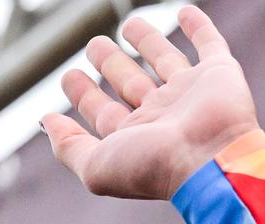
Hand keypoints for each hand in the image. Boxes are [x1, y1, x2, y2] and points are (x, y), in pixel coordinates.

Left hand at [41, 6, 258, 200]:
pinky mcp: (218, 74)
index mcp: (135, 137)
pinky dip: (198, 27)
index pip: (103, 112)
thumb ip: (69, 146)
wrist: (210, 160)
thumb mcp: (96, 165)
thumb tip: (46, 122)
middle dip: (111, 65)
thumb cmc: (153, 167)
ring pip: (164, 61)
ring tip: (127, 25)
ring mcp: (190, 94)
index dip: (84, 95)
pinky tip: (185, 12)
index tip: (70, 76)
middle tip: (95, 45)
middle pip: (130, 83)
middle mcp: (162, 116)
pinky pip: (208, 44)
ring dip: (147, 42)